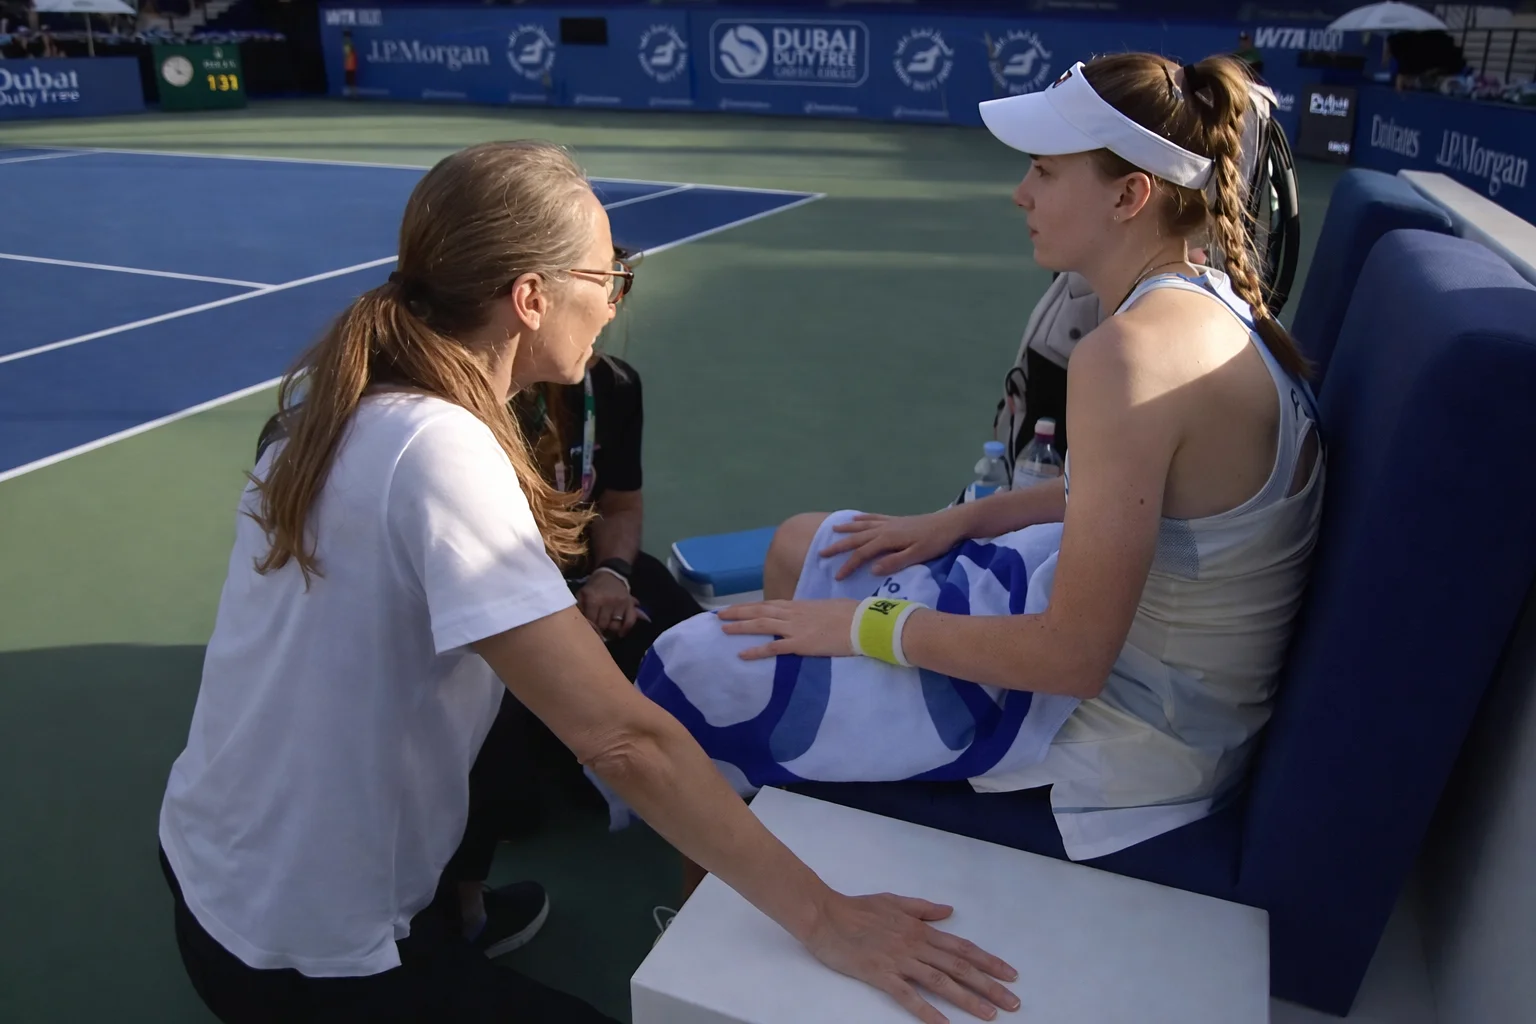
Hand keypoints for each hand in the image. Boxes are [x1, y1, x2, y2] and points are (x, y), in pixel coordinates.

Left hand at [577, 572, 639, 638]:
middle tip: (598, 630)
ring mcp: (620, 603)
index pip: (591, 621)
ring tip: (607, 630)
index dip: (589, 628)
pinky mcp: (630, 604)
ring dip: (610, 629)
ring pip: (615, 625)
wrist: (611, 573)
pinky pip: (630, 620)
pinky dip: (626, 628)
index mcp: (593, 599)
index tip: (588, 631)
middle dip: (600, 629)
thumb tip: (579, 624)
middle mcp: (608, 601)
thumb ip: (579, 607)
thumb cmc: (594, 586)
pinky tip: (621, 634)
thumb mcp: (582, 593)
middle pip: (603, 624)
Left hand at [718, 599, 858, 659]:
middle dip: (738, 612)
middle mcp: (793, 613)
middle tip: (719, 615)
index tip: (736, 608)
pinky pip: (774, 647)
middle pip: (759, 611)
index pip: (769, 604)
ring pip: (761, 625)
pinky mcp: (801, 644)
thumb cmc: (851, 614)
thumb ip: (813, 612)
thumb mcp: (827, 608)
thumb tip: (808, 616)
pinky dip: (756, 651)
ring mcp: (796, 628)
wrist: (863, 622)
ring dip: (741, 627)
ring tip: (723, 630)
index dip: (750, 606)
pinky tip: (742, 654)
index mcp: (800, 605)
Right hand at [806, 892, 1019, 1022]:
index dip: (988, 961)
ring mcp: (899, 961)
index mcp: (920, 929)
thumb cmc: (858, 907)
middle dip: (989, 985)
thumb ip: (923, 909)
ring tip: (991, 1015)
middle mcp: (915, 945)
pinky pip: (908, 996)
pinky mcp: (880, 975)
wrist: (825, 915)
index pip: (962, 947)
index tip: (1010, 974)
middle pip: (959, 966)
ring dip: (968, 999)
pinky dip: (927, 1011)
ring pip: (941, 981)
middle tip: (1013, 1002)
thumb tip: (949, 912)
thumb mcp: (895, 901)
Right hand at [818, 511, 966, 580]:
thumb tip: (872, 570)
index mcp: (887, 539)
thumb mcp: (918, 555)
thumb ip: (895, 562)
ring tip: (833, 530)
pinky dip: (862, 518)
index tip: (837, 577)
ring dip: (847, 529)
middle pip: (856, 538)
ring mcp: (890, 522)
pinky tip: (856, 518)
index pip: (862, 554)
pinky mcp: (896, 520)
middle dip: (838, 546)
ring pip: (862, 526)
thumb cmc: (936, 541)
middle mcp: (884, 529)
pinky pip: (873, 518)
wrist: (951, 523)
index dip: (848, 565)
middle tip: (821, 553)